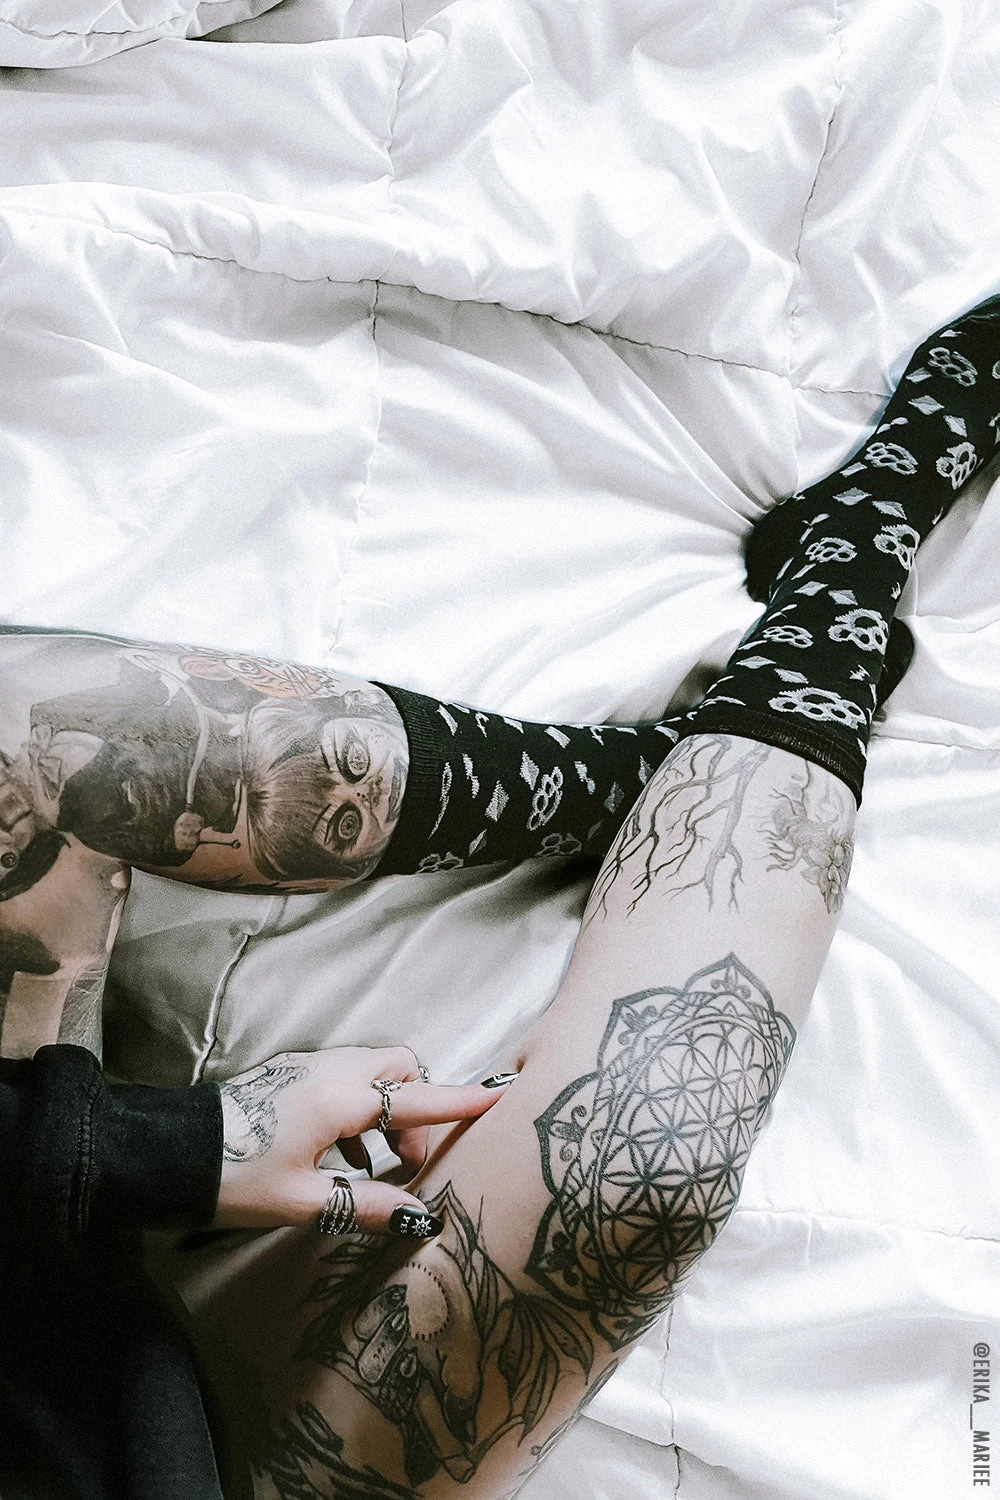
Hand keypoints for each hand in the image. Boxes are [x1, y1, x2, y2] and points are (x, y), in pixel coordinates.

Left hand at [214, 1046, 511, 1234]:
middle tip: (409, 1160)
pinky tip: (343, 1157)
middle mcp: (329, 1071)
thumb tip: (419, 1218)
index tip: (503, 1092)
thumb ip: (365, 1204)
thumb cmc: (232, 1176)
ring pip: (371, 1073)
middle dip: (417, 1105)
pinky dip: (358, 1111)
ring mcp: (306, 1068)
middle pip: (398, 1068)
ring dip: (386, 1111)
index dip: (462, 1099)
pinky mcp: (287, 1077)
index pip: (416, 1097)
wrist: (163, 1152)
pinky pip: (344, 1081)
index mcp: (339, 1098)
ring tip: (377, 1167)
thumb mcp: (302, 1201)